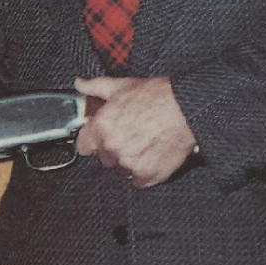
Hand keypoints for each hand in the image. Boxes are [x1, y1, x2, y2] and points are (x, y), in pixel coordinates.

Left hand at [74, 76, 198, 187]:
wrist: (185, 110)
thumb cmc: (155, 97)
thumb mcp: (120, 86)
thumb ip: (95, 86)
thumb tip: (80, 84)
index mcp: (101, 128)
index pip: (83, 146)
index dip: (93, 141)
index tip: (102, 137)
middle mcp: (112, 148)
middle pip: (105, 158)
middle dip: (114, 149)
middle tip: (130, 136)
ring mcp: (130, 163)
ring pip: (122, 169)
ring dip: (130, 161)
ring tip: (144, 144)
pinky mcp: (148, 174)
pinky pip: (139, 180)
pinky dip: (145, 171)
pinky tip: (153, 155)